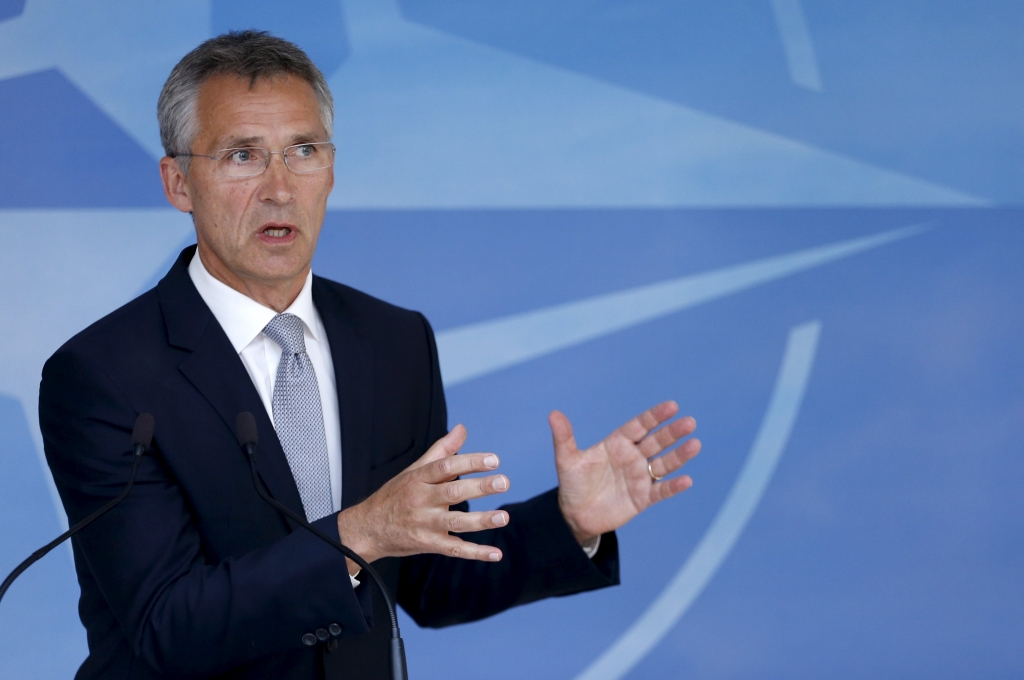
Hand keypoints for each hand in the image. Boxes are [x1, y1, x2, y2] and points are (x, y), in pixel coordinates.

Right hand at [335, 425, 510, 572]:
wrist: (367, 530)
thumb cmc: (395, 495)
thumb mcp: (414, 470)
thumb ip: (441, 450)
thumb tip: (462, 429)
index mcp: (418, 479)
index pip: (445, 467)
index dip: (469, 462)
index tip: (494, 459)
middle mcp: (421, 501)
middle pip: (452, 493)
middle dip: (479, 488)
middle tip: (503, 482)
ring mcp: (424, 524)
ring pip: (455, 523)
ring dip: (481, 521)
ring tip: (504, 517)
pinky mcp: (428, 544)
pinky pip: (454, 549)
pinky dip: (475, 553)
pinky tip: (495, 553)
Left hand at [553, 401, 700, 544]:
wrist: (575, 515)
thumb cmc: (572, 483)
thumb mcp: (566, 460)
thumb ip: (564, 438)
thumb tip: (553, 414)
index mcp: (617, 443)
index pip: (639, 426)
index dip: (655, 417)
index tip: (672, 406)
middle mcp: (632, 457)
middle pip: (656, 442)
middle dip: (672, 432)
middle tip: (690, 422)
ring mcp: (640, 477)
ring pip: (664, 463)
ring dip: (679, 455)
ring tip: (695, 444)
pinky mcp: (643, 497)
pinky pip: (661, 490)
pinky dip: (673, 486)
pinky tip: (686, 480)